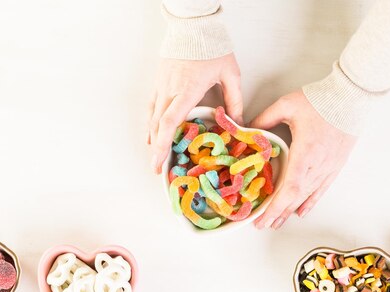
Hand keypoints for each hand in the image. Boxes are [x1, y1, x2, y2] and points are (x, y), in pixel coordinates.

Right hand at [148, 53, 242, 173]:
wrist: (194, 25)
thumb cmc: (213, 48)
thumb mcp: (230, 74)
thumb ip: (235, 100)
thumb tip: (238, 123)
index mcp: (187, 90)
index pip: (169, 122)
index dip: (162, 143)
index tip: (159, 160)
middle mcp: (170, 90)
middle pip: (157, 125)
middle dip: (155, 149)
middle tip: (157, 168)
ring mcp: (162, 85)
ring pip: (151, 117)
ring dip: (152, 137)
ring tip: (155, 155)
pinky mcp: (159, 80)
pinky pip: (152, 105)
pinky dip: (150, 122)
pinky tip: (151, 132)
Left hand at [250, 90, 355, 228]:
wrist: (352, 96)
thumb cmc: (322, 100)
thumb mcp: (287, 105)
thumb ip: (265, 119)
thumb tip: (247, 129)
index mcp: (306, 152)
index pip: (290, 189)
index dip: (276, 207)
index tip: (262, 219)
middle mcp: (319, 165)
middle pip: (296, 197)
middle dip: (278, 214)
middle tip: (262, 225)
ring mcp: (329, 167)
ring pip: (307, 196)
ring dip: (291, 211)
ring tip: (277, 222)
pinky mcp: (336, 165)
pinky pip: (321, 189)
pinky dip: (310, 202)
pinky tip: (301, 212)